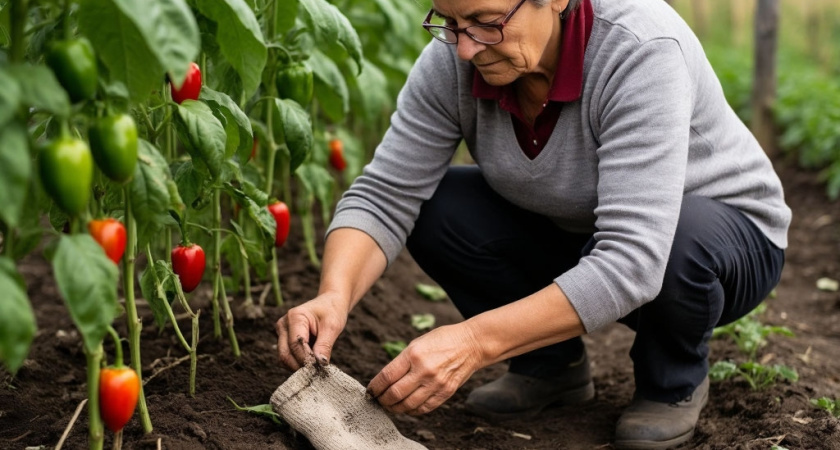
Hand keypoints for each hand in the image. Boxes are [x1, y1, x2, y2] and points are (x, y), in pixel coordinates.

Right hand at [275, 292, 348, 370]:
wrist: (330, 303)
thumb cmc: (332, 311)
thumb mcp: (333, 326)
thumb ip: (325, 345)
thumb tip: (320, 364)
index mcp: (295, 317)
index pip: (295, 345)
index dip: (307, 359)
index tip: (321, 368)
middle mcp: (283, 324)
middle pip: (285, 354)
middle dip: (301, 366)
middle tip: (318, 371)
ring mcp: (282, 332)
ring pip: (284, 358)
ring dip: (299, 365)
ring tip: (316, 365)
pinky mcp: (284, 339)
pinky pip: (288, 356)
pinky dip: (298, 362)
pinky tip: (312, 360)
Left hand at [366, 323, 483, 415]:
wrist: (471, 344)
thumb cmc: (442, 340)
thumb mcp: (417, 343)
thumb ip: (402, 361)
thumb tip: (385, 380)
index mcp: (414, 354)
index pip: (387, 376)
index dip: (375, 387)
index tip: (371, 391)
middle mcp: (424, 370)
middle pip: (395, 393)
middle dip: (383, 400)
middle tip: (378, 400)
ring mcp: (436, 383)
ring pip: (408, 405)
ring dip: (395, 408)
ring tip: (390, 406)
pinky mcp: (446, 392)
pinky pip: (424, 408)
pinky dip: (412, 411)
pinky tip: (407, 407)